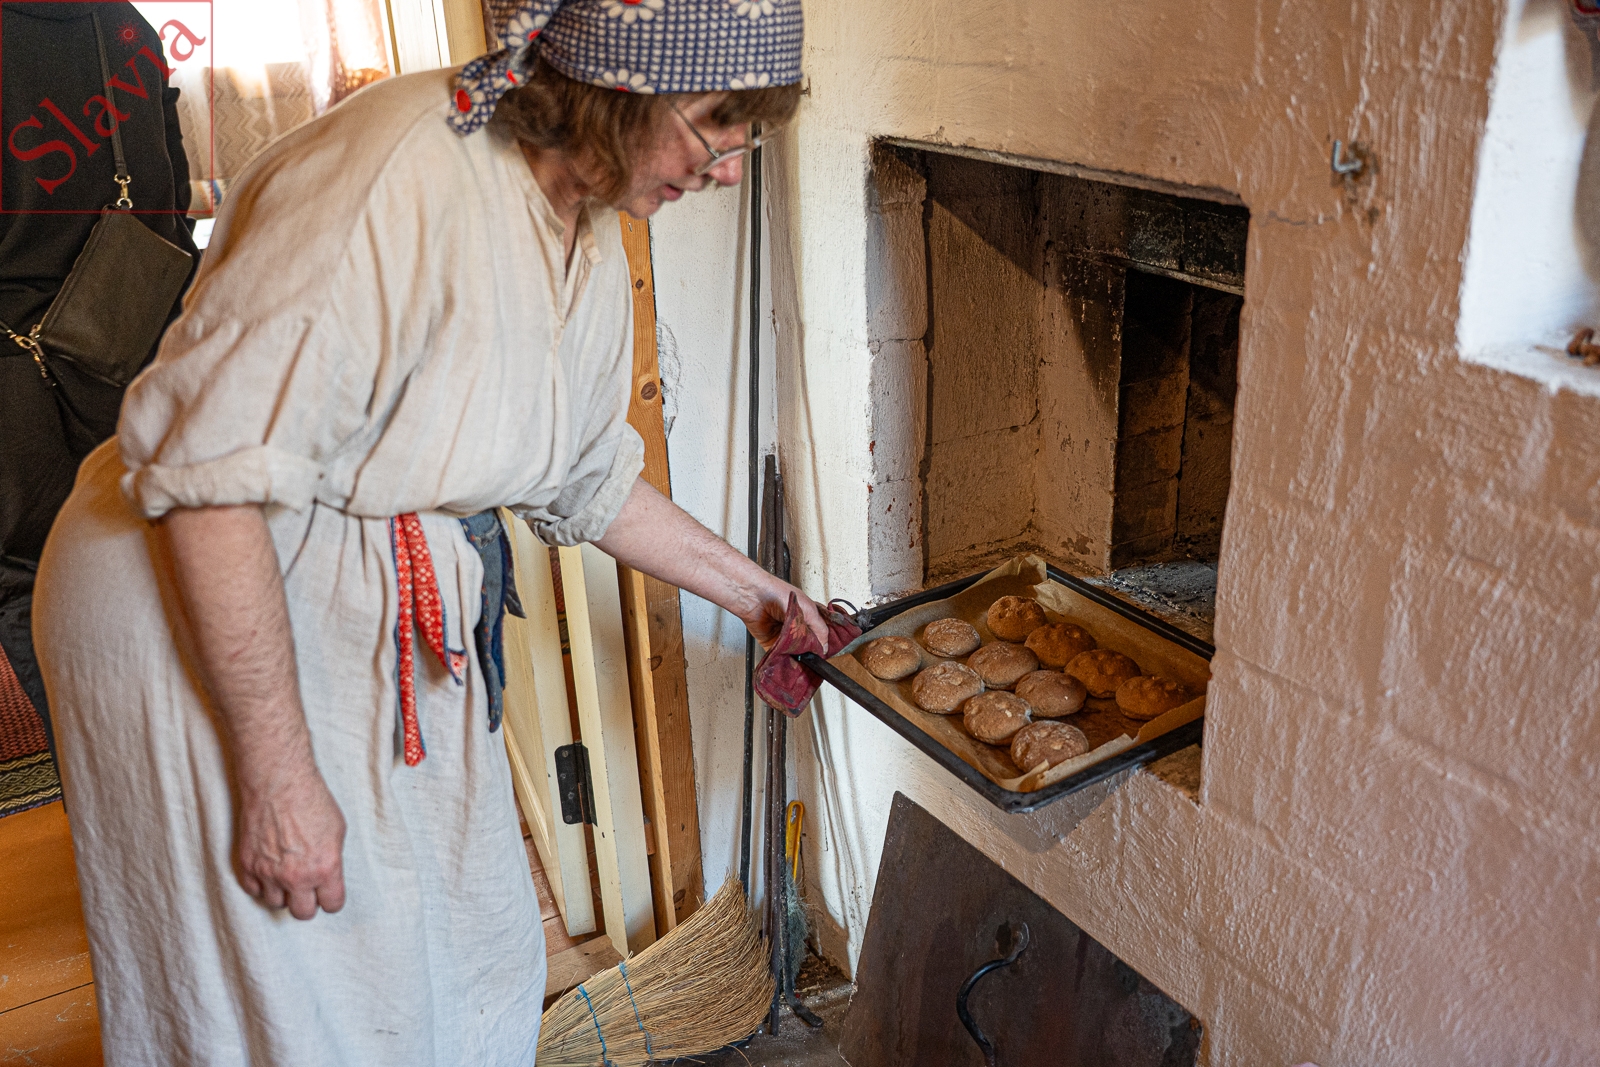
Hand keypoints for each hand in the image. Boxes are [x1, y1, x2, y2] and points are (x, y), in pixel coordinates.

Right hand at [234, 767, 346, 919]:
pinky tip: (268, 871)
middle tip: (308, 890)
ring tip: (287, 876)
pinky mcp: (248, 865)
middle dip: (308, 903)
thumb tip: (328, 875)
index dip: (332, 899)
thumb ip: (332, 860)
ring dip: (282, 893)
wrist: (279, 783)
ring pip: (276, 904)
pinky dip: (260, 884)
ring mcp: (269, 873)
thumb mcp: (338, 831)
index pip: (332, 904)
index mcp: (325, 868)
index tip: (329, 894)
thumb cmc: (311, 800)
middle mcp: (297, 876)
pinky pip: (253, 890)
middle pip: (303, 913)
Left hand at [739, 576, 830, 651]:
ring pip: (795, 653)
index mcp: (807, 617)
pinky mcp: (771, 644)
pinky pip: (780, 656)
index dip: (821, 645)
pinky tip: (789, 659)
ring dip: (797, 657)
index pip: (819, 636)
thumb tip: (825, 647)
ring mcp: (784, 637)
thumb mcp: (808, 610)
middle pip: (807, 647)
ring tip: (801, 660)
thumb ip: (820, 629)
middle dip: (809, 653)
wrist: (755, 597)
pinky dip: (784, 659)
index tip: (823, 654)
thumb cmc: (779, 594)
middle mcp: (796, 627)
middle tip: (811, 657)